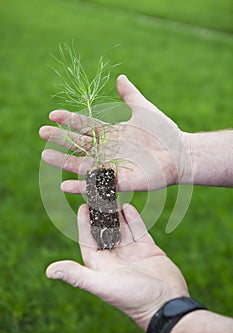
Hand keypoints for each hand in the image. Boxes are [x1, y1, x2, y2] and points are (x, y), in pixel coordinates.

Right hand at [39, 75, 191, 192]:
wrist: (179, 153)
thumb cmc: (164, 132)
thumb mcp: (144, 109)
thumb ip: (130, 95)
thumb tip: (120, 77)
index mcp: (111, 133)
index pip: (85, 126)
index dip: (69, 120)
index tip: (52, 115)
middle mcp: (107, 150)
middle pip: (79, 144)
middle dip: (60, 138)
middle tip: (41, 132)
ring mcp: (111, 167)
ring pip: (82, 164)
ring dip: (64, 161)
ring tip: (46, 155)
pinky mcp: (119, 182)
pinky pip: (97, 185)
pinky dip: (80, 187)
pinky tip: (64, 185)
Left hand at [46, 204, 188, 330]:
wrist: (166, 305)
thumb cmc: (132, 298)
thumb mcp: (102, 285)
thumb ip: (77, 275)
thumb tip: (49, 271)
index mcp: (101, 265)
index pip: (88, 239)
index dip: (84, 223)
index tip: (83, 206)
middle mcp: (115, 257)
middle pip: (105, 231)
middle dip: (101, 214)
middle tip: (99, 195)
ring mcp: (132, 253)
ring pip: (122, 228)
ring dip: (117, 214)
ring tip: (113, 197)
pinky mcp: (148, 250)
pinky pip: (138, 230)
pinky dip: (133, 219)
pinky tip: (128, 207)